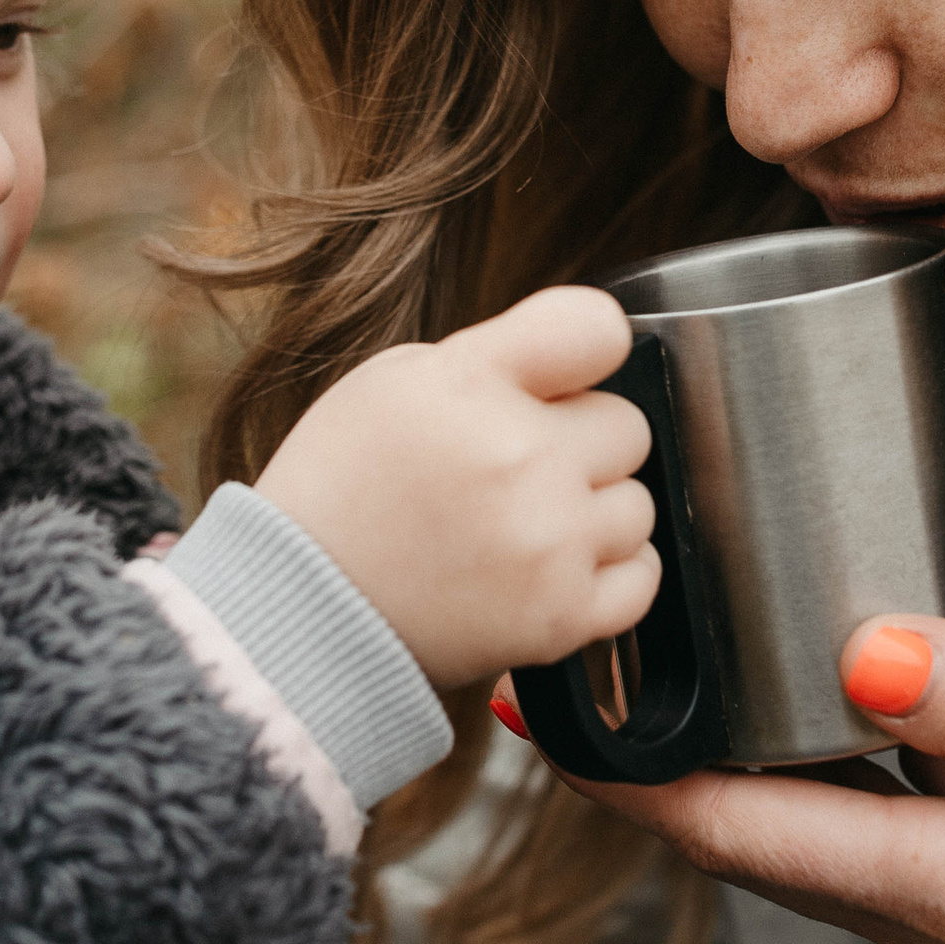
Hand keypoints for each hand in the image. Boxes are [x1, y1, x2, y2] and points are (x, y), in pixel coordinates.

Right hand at [255, 288, 657, 690]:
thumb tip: (576, 364)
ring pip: (638, 504)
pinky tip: (548, 569)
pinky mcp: (561, 616)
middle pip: (627, 425)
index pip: (596, 327)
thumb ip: (495, 359)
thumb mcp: (394, 381)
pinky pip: (643, 576)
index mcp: (470, 383)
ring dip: (593, 514)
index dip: (587, 349)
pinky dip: (606, 574)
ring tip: (522, 528)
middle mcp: (520, 458)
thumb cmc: (343, 489)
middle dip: (582, 443)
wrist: (302, 612)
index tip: (566, 375)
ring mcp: (548, 542)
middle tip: (518, 471)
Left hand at [553, 609, 944, 943]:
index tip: (529, 704)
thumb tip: (863, 649)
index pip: (735, 825)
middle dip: (648, 767)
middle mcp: (936, 923)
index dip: (622, 772)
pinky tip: (832, 730)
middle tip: (566, 672)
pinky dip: (819, 786)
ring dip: (724, 776)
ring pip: (807, 845)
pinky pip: (881, 850)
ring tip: (659, 691)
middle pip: (747, 838)